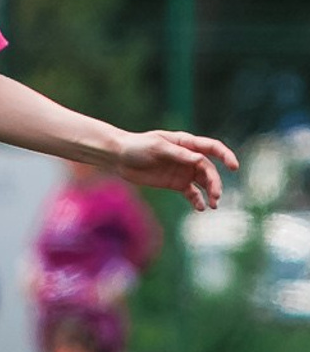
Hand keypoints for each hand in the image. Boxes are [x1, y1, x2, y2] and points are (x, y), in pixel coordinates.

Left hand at [109, 129, 234, 208]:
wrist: (118, 157)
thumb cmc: (137, 146)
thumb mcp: (157, 147)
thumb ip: (178, 154)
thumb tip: (199, 160)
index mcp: (187, 143)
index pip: (212, 148)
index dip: (225, 156)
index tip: (234, 167)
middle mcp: (189, 157)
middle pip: (209, 170)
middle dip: (215, 183)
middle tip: (216, 196)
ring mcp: (183, 171)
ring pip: (203, 183)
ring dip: (210, 193)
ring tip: (212, 205)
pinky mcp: (176, 183)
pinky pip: (192, 193)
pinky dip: (197, 200)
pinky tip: (200, 208)